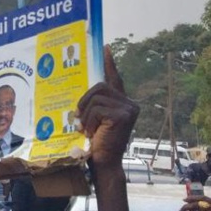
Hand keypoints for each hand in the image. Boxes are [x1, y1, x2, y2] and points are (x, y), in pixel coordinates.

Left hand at [77, 46, 138, 168]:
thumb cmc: (96, 143)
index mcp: (122, 103)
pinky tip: (92, 133)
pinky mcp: (123, 115)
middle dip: (84, 101)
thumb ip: (94, 105)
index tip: (105, 47)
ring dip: (85, 114)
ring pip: (95, 98)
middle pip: (99, 87)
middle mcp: (130, 103)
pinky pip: (96, 109)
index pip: (115, 79)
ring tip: (87, 129)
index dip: (109, 63)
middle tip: (80, 119)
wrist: (104, 163)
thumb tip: (82, 93)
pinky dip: (89, 121)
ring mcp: (128, 108)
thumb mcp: (94, 120)